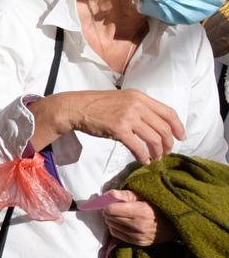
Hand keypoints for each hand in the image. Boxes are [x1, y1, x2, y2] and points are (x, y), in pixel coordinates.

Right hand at [31, 89, 184, 164]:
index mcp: (140, 97)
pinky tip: (143, 160)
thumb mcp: (122, 99)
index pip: (168, 112)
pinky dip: (143, 156)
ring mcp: (128, 117)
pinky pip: (138, 146)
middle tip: (166, 151)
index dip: (178, 126)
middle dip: (168, 143)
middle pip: (163, 128)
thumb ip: (139, 107)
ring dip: (157, 151)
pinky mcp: (118, 129)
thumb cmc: (97, 104)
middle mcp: (137, 105)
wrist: (76, 107)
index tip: (181, 137)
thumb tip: (154, 124)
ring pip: (154, 139)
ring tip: (155, 157)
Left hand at [103, 190, 175, 245]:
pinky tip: (122, 222)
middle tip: (115, 206)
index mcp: (140, 212)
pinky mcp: (139, 243)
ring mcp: (139, 237)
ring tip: (120, 214)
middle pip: (109, 218)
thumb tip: (107, 195)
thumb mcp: (144, 195)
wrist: (176, 224)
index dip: (107, 204)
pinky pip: (117, 235)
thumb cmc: (158, 206)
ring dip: (112, 220)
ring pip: (111, 227)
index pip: (110, 209)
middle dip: (109, 211)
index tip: (110, 201)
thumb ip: (125, 195)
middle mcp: (139, 226)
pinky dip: (116, 228)